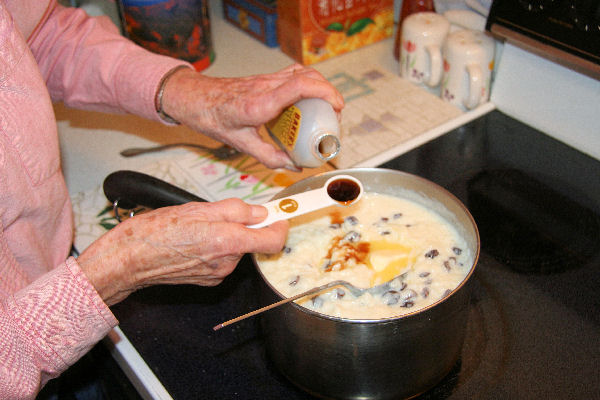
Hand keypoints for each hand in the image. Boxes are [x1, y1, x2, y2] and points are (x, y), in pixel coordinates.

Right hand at [77, 199, 287, 305]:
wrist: (129, 260)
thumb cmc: (156, 232)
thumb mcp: (199, 209)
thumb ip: (235, 211)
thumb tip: (260, 213)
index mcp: (228, 243)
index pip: (273, 240)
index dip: (281, 225)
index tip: (280, 214)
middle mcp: (227, 263)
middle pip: (252, 241)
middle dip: (243, 225)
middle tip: (219, 213)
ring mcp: (217, 274)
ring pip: (235, 248)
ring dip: (227, 235)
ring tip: (198, 226)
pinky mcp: (207, 279)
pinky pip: (222, 258)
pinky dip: (215, 246)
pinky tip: (193, 240)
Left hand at [160, 64, 343, 169]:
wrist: (195, 98)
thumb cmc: (213, 117)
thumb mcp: (241, 144)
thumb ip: (269, 157)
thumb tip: (294, 165)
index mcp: (260, 103)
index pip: (299, 86)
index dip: (324, 92)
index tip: (337, 106)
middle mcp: (265, 86)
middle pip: (307, 76)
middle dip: (329, 92)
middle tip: (335, 114)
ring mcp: (266, 79)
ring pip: (302, 72)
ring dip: (320, 87)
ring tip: (326, 108)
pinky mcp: (266, 78)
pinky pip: (293, 75)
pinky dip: (308, 83)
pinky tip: (309, 100)